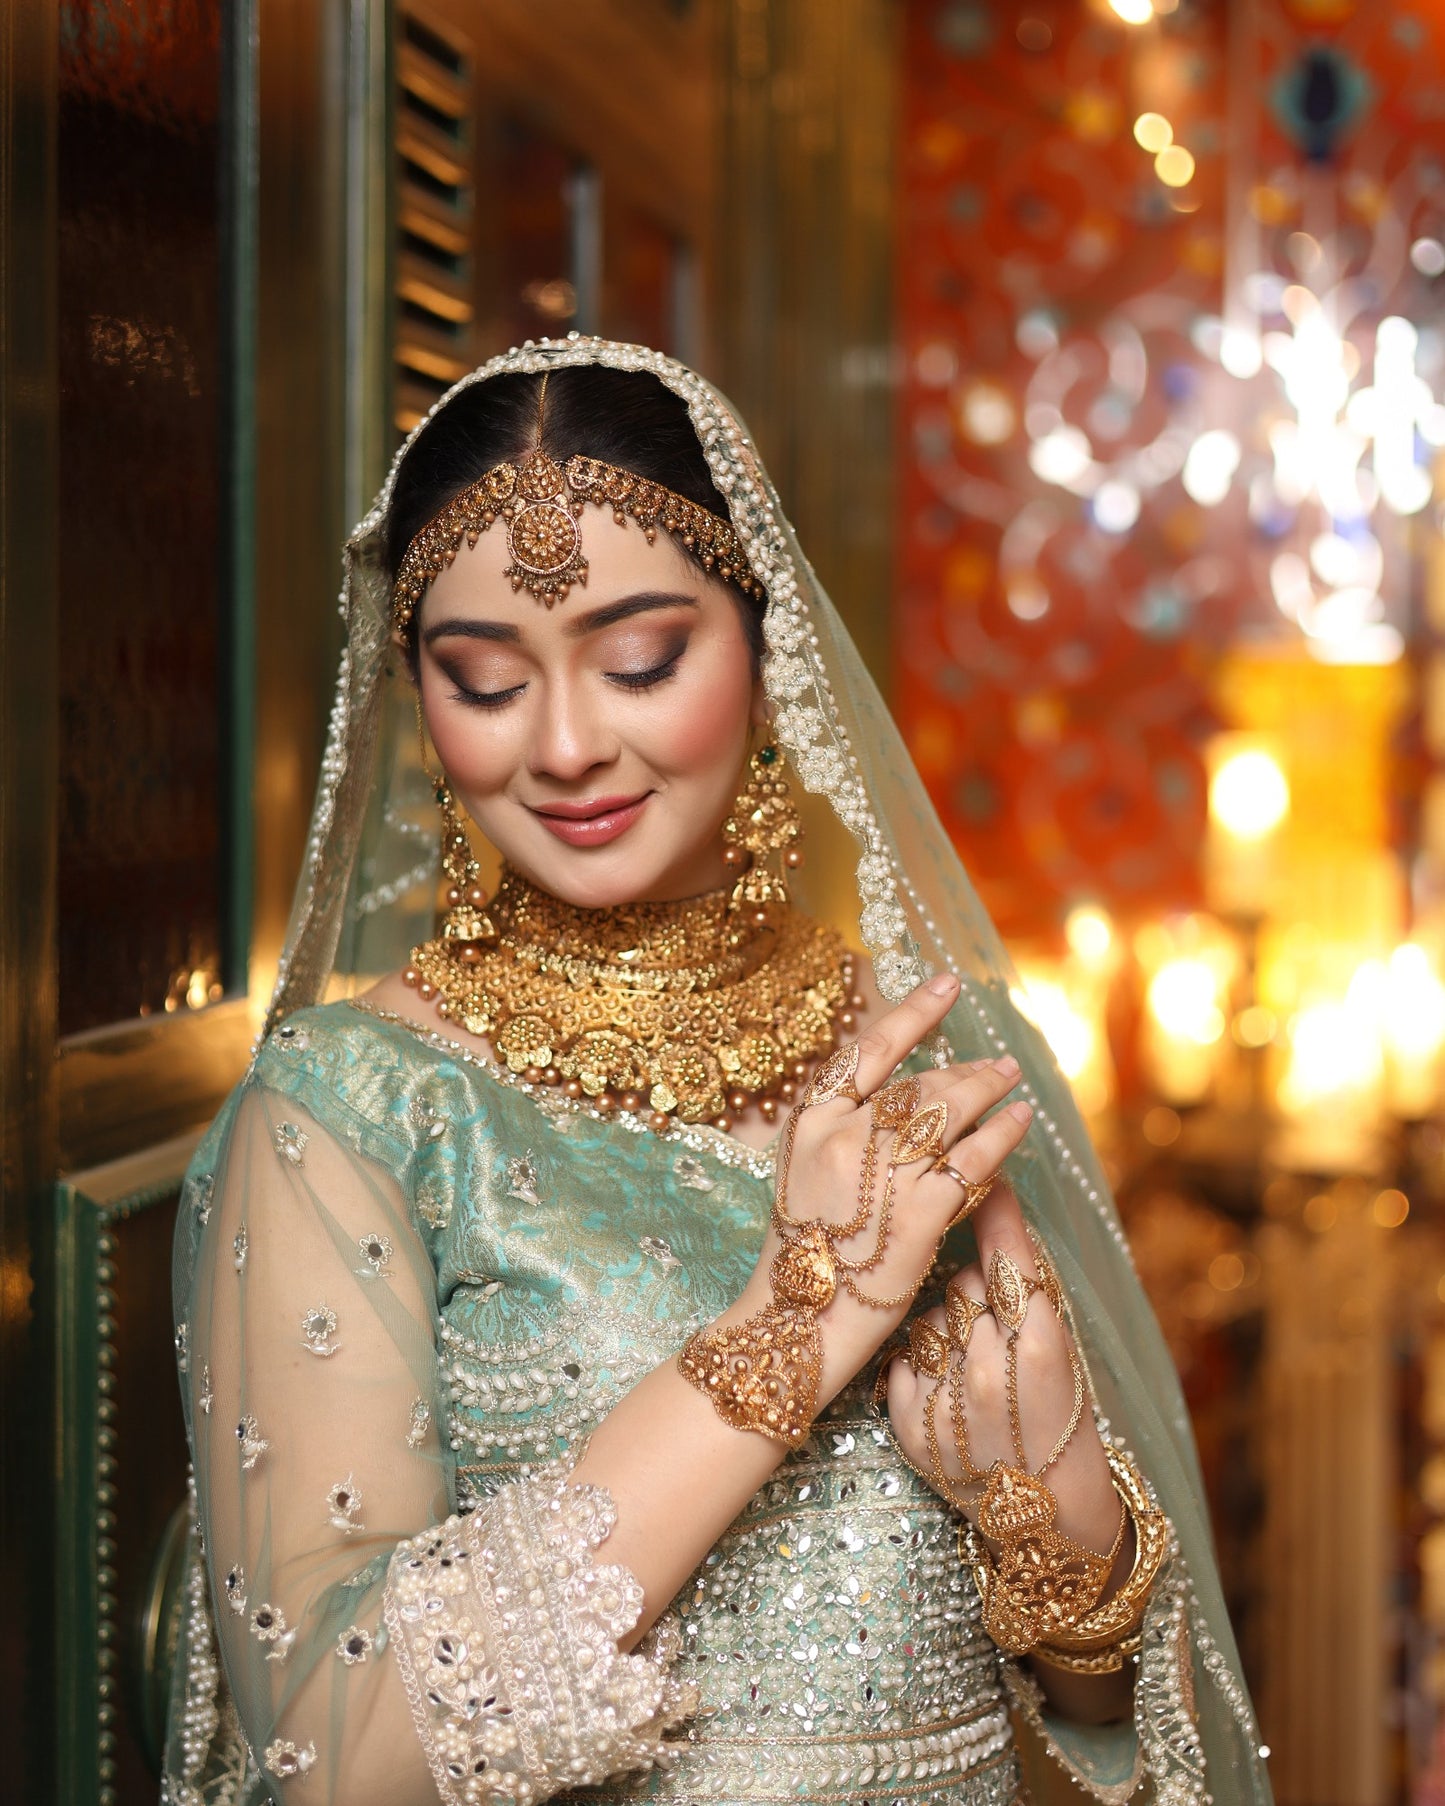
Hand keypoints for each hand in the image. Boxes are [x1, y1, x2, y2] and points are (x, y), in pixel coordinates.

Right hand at [718, 972, 1033, 1406]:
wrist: (793, 1324)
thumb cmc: (797, 1253)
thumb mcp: (801, 1171)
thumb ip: (840, 1129)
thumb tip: (895, 1097)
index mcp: (809, 1120)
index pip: (870, 1048)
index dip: (914, 1011)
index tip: (947, 985)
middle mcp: (844, 1135)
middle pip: (920, 1081)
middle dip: (966, 1068)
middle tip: (997, 1062)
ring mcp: (882, 1172)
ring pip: (951, 1111)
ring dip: (990, 1089)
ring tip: (1013, 1082)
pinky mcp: (919, 1212)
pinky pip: (973, 1159)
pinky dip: (1002, 1135)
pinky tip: (1020, 1122)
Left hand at [884, 1180, 1122, 1561]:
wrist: (1046, 1513)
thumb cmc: (1063, 1421)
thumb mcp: (1063, 1348)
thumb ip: (1026, 1288)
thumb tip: (995, 1205)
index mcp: (1039, 1341)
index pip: (1004, 1252)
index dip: (993, 1208)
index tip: (986, 1171)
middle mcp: (988, 1363)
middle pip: (962, 1283)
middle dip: (975, 1297)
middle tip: (998, 1338)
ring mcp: (944, 1393)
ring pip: (930, 1319)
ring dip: (947, 1335)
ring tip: (976, 1378)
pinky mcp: (908, 1420)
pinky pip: (905, 1358)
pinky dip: (922, 1369)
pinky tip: (950, 1397)